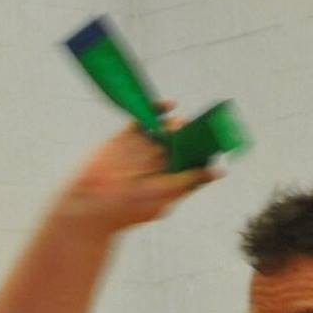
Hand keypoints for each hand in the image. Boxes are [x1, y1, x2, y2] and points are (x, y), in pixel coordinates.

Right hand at [53, 114, 219, 232]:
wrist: (94, 203)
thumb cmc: (130, 207)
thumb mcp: (165, 195)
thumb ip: (190, 182)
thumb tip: (218, 173)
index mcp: (168, 178)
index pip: (192, 160)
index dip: (203, 149)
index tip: (214, 140)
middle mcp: (156, 162)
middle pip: (179, 142)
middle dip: (190, 133)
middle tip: (197, 129)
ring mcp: (141, 149)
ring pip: (163, 129)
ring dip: (175, 124)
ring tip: (181, 125)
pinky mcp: (125, 137)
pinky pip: (143, 119)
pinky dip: (156, 109)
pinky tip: (169, 105)